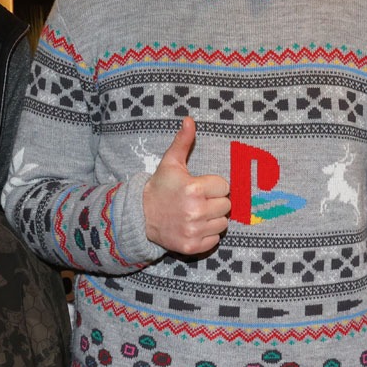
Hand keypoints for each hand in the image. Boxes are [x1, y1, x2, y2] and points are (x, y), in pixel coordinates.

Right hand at [142, 117, 230, 254]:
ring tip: (197, 213)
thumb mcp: (171, 163)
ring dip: (213, 218)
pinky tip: (194, 226)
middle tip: (199, 200)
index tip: (199, 187)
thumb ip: (183, 141)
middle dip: (215, 202)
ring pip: (223, 223)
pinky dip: (208, 235)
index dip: (213, 186)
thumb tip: (189, 119)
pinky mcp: (191, 246)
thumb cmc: (160, 187)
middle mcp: (195, 211)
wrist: (141, 215)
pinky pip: (215, 240)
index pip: (224, 187)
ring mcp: (193, 230)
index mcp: (194, 188)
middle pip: (226, 206)